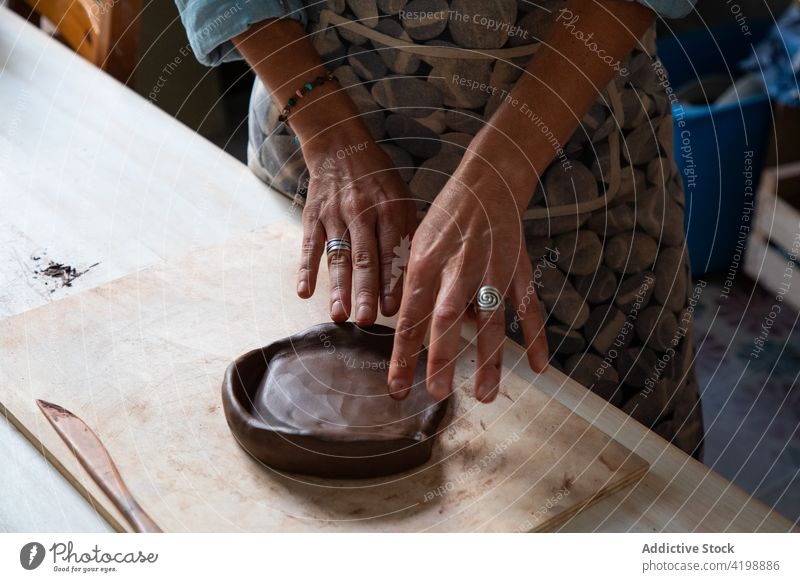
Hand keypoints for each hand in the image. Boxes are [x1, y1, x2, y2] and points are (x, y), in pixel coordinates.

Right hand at [297, 119, 416, 324]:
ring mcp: (336, 215)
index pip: (392, 252)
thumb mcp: (402, 197)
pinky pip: (309, 246)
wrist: (340, 144)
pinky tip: (304, 292)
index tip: (393, 310)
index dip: (392, 282)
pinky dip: (306, 270)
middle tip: (367, 321)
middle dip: (366, 292)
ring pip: (338, 257)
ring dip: (338, 288)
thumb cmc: (378, 178)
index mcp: (390, 209)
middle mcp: (363, 213)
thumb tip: (416, 272)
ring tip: (340, 316)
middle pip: (365, 258)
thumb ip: (406, 232)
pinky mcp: (314, 217)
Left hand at [386, 154, 548, 402]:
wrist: (487, 182)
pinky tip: (539, 366)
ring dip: (489, 359)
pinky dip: (536, 338)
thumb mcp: (417, 245)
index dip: (402, 355)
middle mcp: (457, 269)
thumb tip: (411, 328)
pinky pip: (528, 308)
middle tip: (438, 393)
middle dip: (441, 358)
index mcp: (425, 264)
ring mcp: (492, 270)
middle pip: (447, 319)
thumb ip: (414, 287)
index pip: (410, 317)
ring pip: (491, 320)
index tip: (397, 386)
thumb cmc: (446, 217)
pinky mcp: (518, 270)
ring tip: (486, 394)